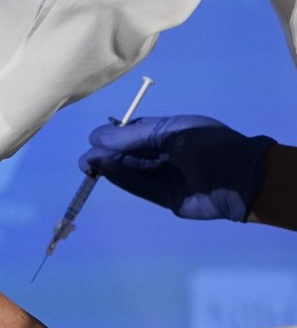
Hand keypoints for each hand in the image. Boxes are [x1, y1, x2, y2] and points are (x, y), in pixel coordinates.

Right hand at [78, 115, 275, 220]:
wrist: (240, 179)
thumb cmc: (209, 147)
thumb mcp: (172, 132)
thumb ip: (135, 136)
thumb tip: (98, 139)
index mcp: (168, 132)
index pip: (132, 131)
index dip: (113, 134)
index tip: (96, 139)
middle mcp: (163, 153)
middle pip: (127, 151)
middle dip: (105, 152)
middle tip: (88, 158)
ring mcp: (163, 175)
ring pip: (129, 169)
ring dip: (108, 166)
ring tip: (89, 165)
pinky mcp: (163, 196)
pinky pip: (136, 186)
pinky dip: (119, 179)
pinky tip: (104, 173)